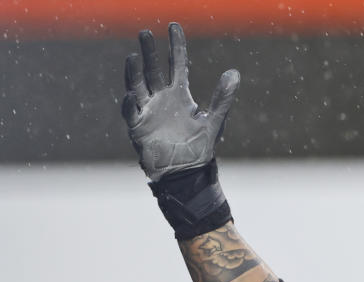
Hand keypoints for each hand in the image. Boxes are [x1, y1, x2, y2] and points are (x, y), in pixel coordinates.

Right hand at [122, 23, 239, 181]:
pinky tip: (130, 95)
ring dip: (134, 73)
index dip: (175, 46)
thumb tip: (234, 73)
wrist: (186, 173)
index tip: (173, 26)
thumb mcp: (213, 121)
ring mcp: (147, 112)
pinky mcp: (138, 128)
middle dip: (150, 52)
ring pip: (137, 86)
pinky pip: (131, 113)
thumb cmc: (198, 148)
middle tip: (146, 33)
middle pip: (153, 70)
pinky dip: (129, 104)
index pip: (176, 64)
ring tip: (133, 57)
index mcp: (180, 95)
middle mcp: (161, 99)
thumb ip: (223, 98)